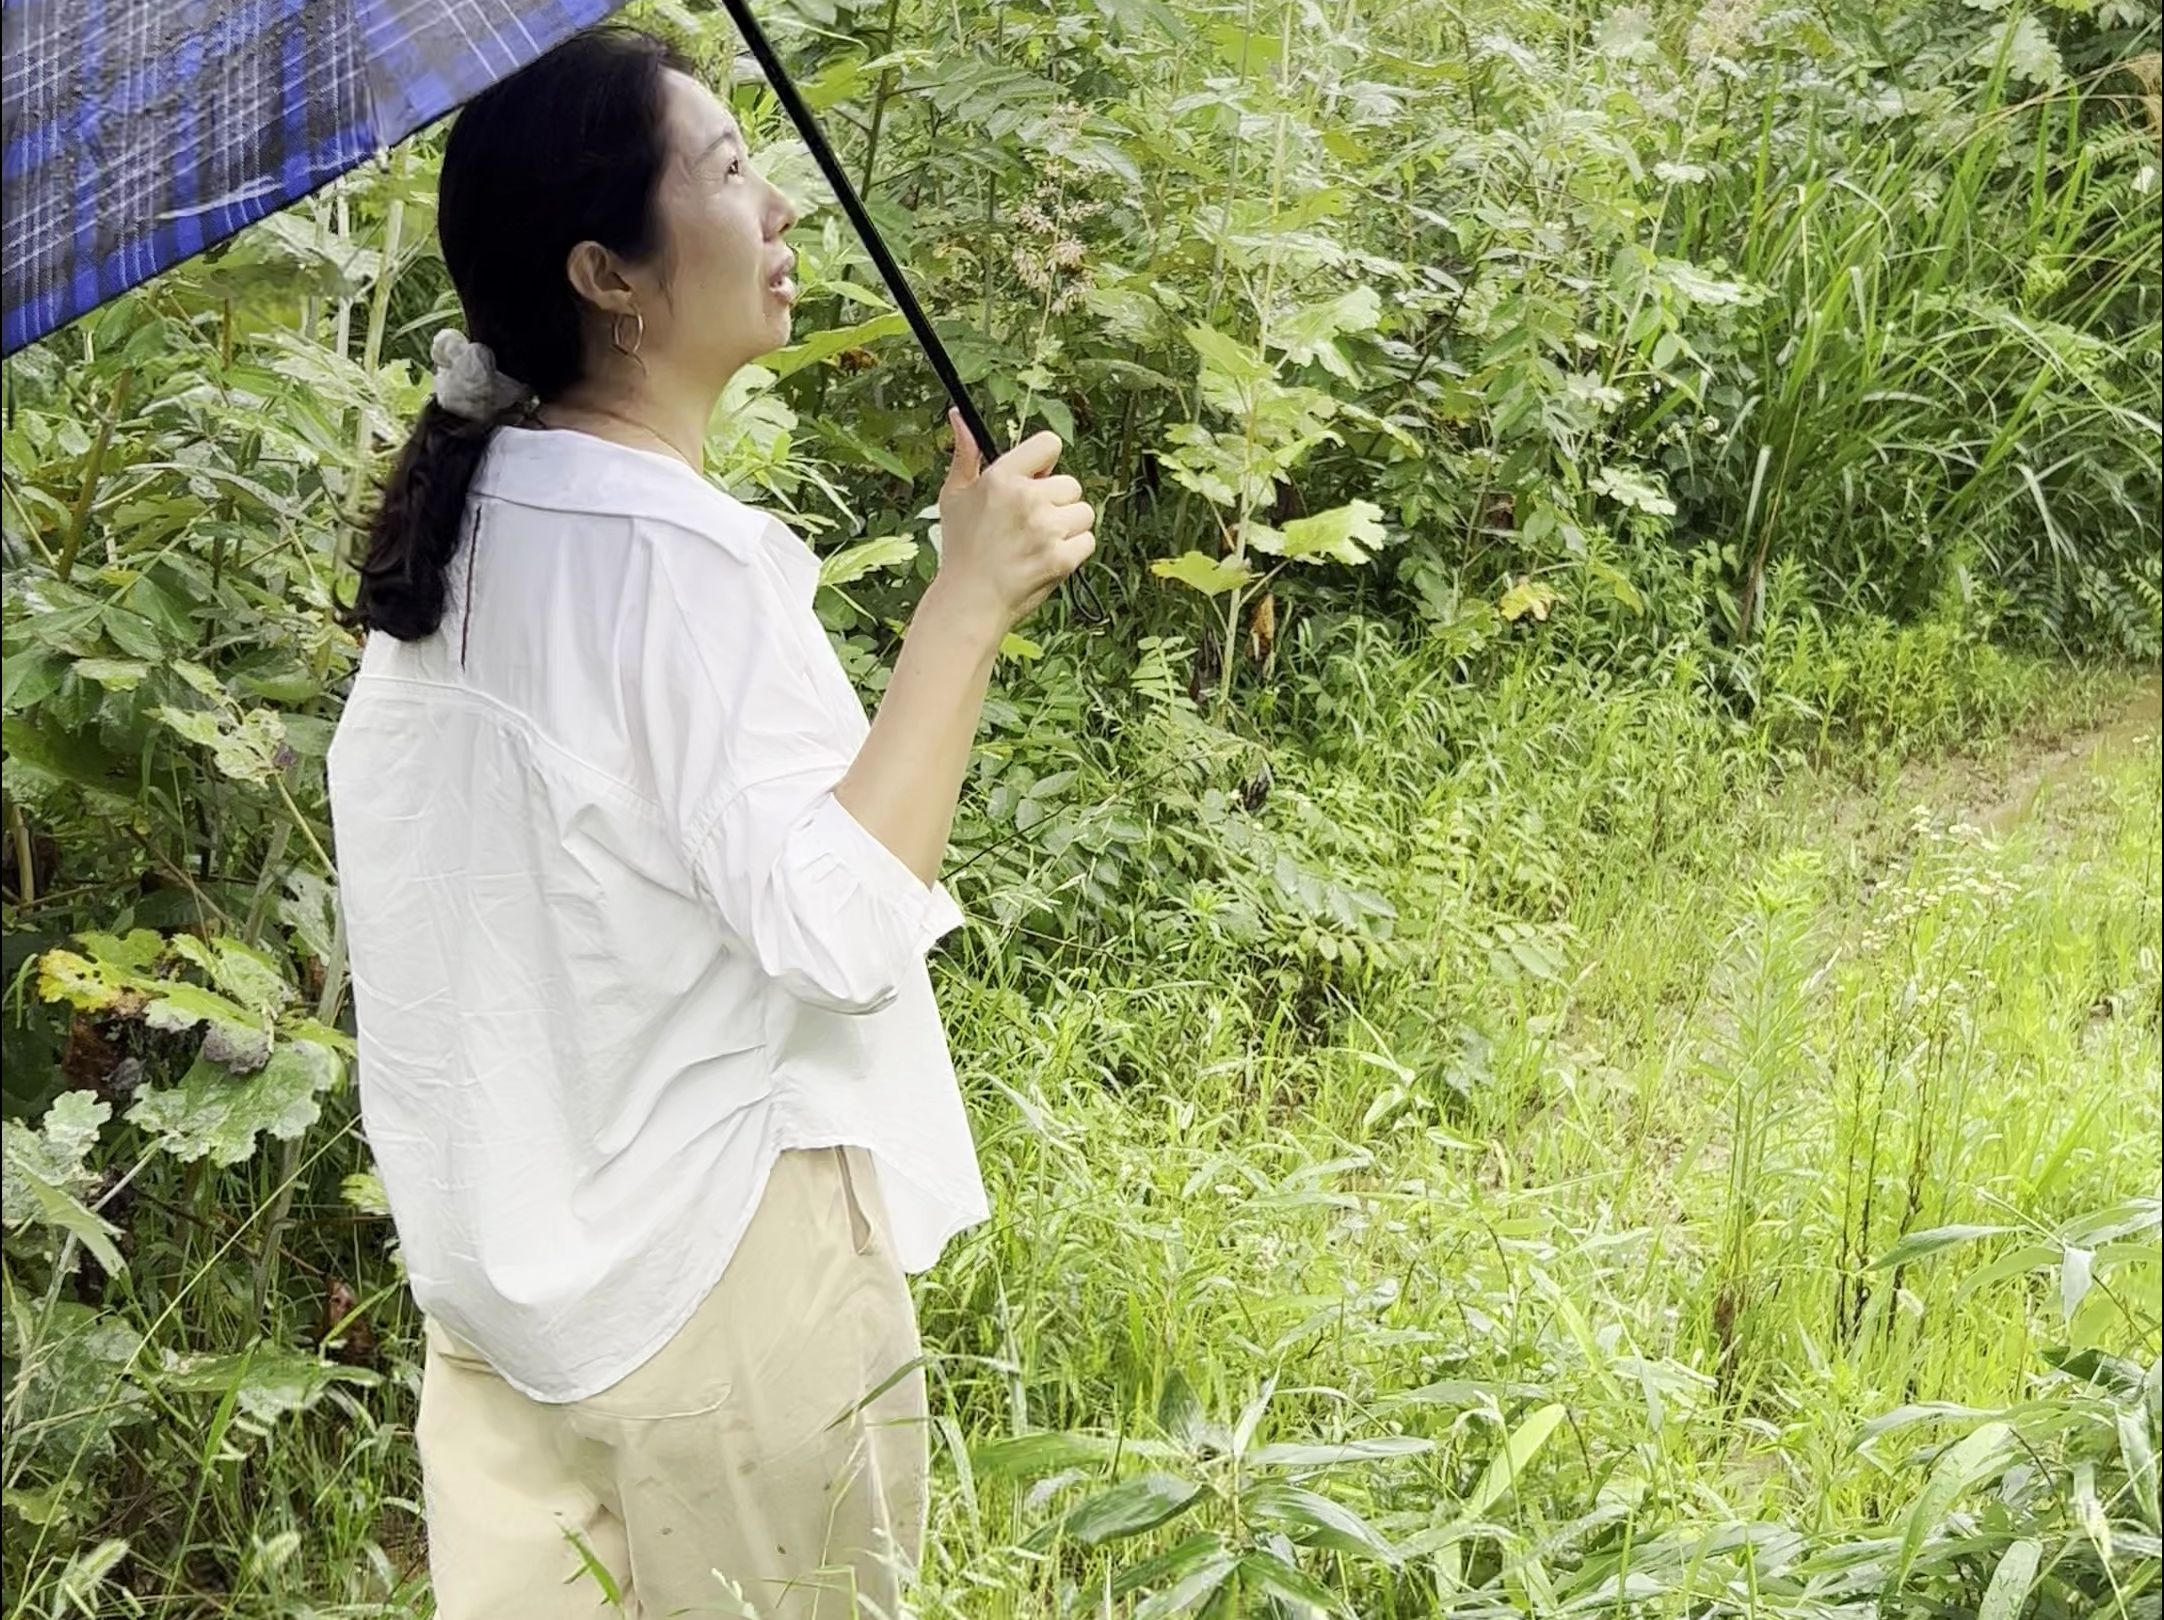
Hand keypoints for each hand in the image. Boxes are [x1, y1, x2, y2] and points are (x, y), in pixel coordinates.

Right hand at [931, 409, 1095, 634]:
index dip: (1047, 463)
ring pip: (1083, 513)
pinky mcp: (1061, 558)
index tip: (1037, 481)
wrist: (969, 601)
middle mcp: (1026, 498)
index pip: (1050, 444)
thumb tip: (959, 416)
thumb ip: (965, 453)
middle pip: (1071, 484)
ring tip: (1039, 544)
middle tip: (1031, 524)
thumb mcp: (954, 495)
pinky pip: (1087, 542)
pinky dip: (1073, 552)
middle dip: (1057, 503)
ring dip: (1068, 528)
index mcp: (1002, 477)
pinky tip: (1047, 559)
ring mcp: (1046, 529)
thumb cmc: (961, 548)